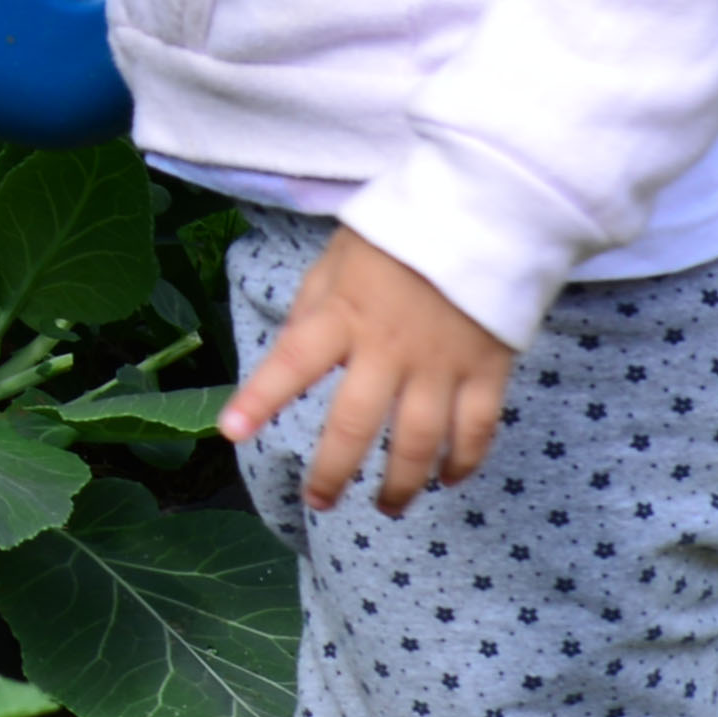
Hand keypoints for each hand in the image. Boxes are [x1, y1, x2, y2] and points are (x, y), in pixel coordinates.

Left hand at [221, 231, 521, 513]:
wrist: (486, 209)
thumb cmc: (400, 234)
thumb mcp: (337, 259)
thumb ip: (312, 310)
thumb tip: (291, 359)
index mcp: (343, 314)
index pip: (291, 361)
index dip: (259, 398)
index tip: (230, 432)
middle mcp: (388, 348)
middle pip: (355, 425)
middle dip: (332, 472)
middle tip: (320, 502)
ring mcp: (441, 364)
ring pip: (419, 441)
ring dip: (401, 484)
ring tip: (388, 506)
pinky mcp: (488, 369)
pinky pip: (476, 428)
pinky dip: (464, 461)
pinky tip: (449, 479)